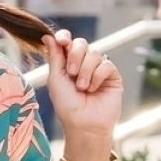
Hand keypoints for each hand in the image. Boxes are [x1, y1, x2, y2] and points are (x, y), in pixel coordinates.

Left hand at [44, 28, 122, 143]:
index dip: (65, 37)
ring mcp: (98, 70)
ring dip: (86, 70)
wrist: (84, 124)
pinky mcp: (112, 76)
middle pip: (81, 43)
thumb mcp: (56, 80)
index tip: (62, 40)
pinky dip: (97, 76)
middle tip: (72, 73)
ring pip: (94, 53)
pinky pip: (106, 64)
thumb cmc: (67, 106)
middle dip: (75, 56)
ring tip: (82, 88)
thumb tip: (48, 36)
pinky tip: (94, 89)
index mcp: (68, 64)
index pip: (68, 42)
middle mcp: (83, 64)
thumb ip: (54, 57)